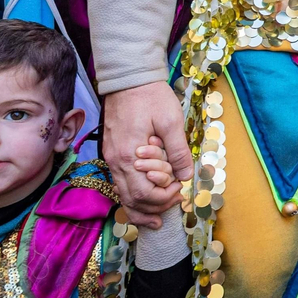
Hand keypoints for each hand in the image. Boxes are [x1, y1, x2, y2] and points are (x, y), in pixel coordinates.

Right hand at [103, 82, 192, 226]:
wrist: (128, 78)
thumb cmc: (150, 96)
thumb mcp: (171, 120)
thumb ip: (178, 151)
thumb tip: (186, 176)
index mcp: (129, 155)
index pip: (143, 193)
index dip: (163, 199)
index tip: (180, 192)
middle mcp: (116, 161)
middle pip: (130, 199)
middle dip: (153, 208)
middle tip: (172, 207)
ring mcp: (111, 157)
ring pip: (122, 194)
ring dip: (140, 208)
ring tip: (155, 220)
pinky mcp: (112, 152)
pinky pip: (120, 182)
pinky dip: (132, 195)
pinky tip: (143, 199)